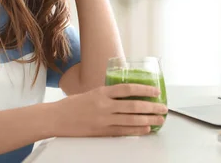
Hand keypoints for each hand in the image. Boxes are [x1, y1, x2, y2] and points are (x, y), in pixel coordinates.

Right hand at [52, 84, 166, 136]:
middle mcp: (104, 106)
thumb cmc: (72, 105)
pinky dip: (137, 130)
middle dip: (152, 107)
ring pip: (131, 119)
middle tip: (163, 107)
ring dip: (149, 119)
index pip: (127, 89)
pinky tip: (146, 129)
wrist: (57, 119)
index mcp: (101, 93)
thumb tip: (126, 95)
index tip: (155, 90)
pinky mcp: (102, 132)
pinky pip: (123, 131)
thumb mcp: (91, 93)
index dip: (144, 89)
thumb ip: (107, 94)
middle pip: (133, 105)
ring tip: (159, 119)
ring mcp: (104, 120)